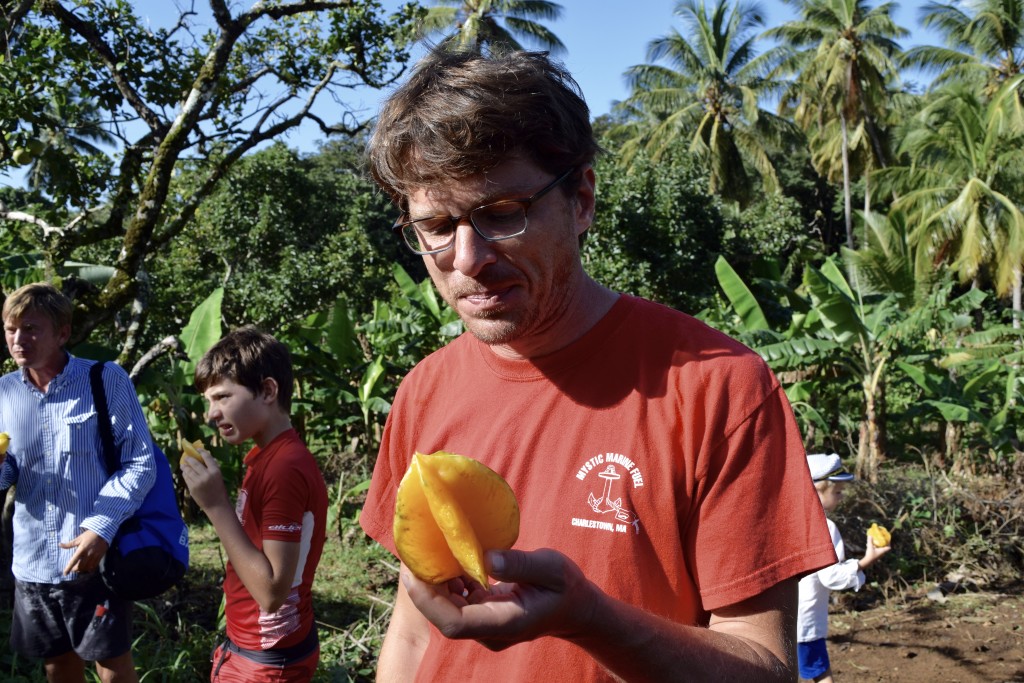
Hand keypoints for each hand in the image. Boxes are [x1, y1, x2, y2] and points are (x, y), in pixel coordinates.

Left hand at [60, 529, 108, 574]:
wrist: (103, 532)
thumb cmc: (89, 535)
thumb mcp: (79, 538)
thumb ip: (69, 544)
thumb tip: (60, 545)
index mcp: (81, 549)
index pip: (73, 561)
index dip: (68, 568)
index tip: (65, 573)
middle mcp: (88, 554)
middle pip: (80, 567)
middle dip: (75, 569)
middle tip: (73, 569)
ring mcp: (94, 556)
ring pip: (87, 568)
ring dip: (82, 570)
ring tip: (79, 568)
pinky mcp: (100, 556)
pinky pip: (94, 566)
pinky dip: (89, 569)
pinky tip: (87, 567)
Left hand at [180, 446, 228, 512]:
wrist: (216, 505)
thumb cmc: (219, 489)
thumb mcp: (218, 476)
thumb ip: (212, 467)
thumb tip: (204, 456)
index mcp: (215, 471)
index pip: (207, 457)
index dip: (201, 452)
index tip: (198, 449)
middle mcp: (206, 475)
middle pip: (195, 463)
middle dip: (189, 458)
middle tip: (186, 457)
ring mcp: (198, 482)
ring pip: (188, 470)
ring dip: (185, 466)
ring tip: (183, 464)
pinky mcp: (192, 488)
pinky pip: (187, 478)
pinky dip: (185, 474)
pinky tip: (185, 473)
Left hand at [401, 547, 595, 650]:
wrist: (575, 608)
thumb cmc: (566, 587)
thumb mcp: (552, 568)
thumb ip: (521, 565)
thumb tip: (487, 557)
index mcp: (505, 623)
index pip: (454, 623)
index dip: (429, 600)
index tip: (415, 571)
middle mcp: (489, 630)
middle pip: (443, 615)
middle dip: (423, 586)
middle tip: (413, 550)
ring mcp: (484, 625)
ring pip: (446, 608)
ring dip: (433, 581)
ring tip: (426, 548)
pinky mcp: (482, 614)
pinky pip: (455, 600)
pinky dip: (446, 580)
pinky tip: (447, 557)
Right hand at [860, 533, 891, 568]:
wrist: (868, 562)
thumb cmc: (870, 554)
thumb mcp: (870, 547)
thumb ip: (870, 541)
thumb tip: (870, 535)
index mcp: (883, 551)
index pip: (889, 547)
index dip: (889, 543)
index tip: (888, 540)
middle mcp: (882, 553)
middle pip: (884, 547)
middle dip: (882, 543)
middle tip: (880, 539)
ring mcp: (879, 555)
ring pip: (880, 549)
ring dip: (877, 545)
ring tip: (874, 542)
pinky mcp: (876, 556)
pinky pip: (876, 550)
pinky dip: (874, 547)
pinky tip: (869, 545)